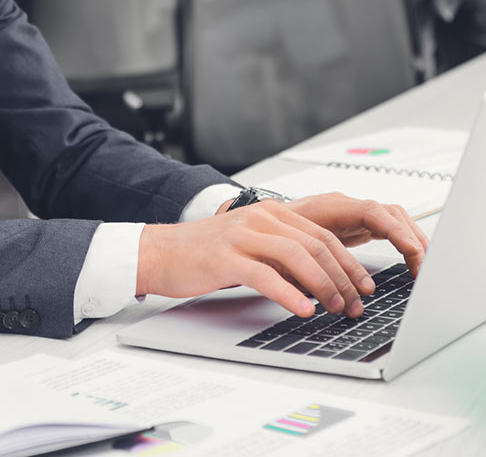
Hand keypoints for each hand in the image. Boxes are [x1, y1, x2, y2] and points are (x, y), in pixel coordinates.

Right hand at [137, 193, 427, 318]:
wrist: (159, 252)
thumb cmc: (204, 253)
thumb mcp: (249, 245)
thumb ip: (281, 254)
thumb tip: (322, 280)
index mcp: (269, 213)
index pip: (321, 235)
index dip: (348, 263)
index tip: (364, 287)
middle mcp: (258, 219)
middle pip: (315, 245)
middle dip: (343, 278)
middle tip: (355, 304)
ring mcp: (241, 236)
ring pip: (296, 256)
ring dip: (324, 285)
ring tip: (335, 308)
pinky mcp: (224, 258)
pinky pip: (265, 275)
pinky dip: (290, 294)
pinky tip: (303, 309)